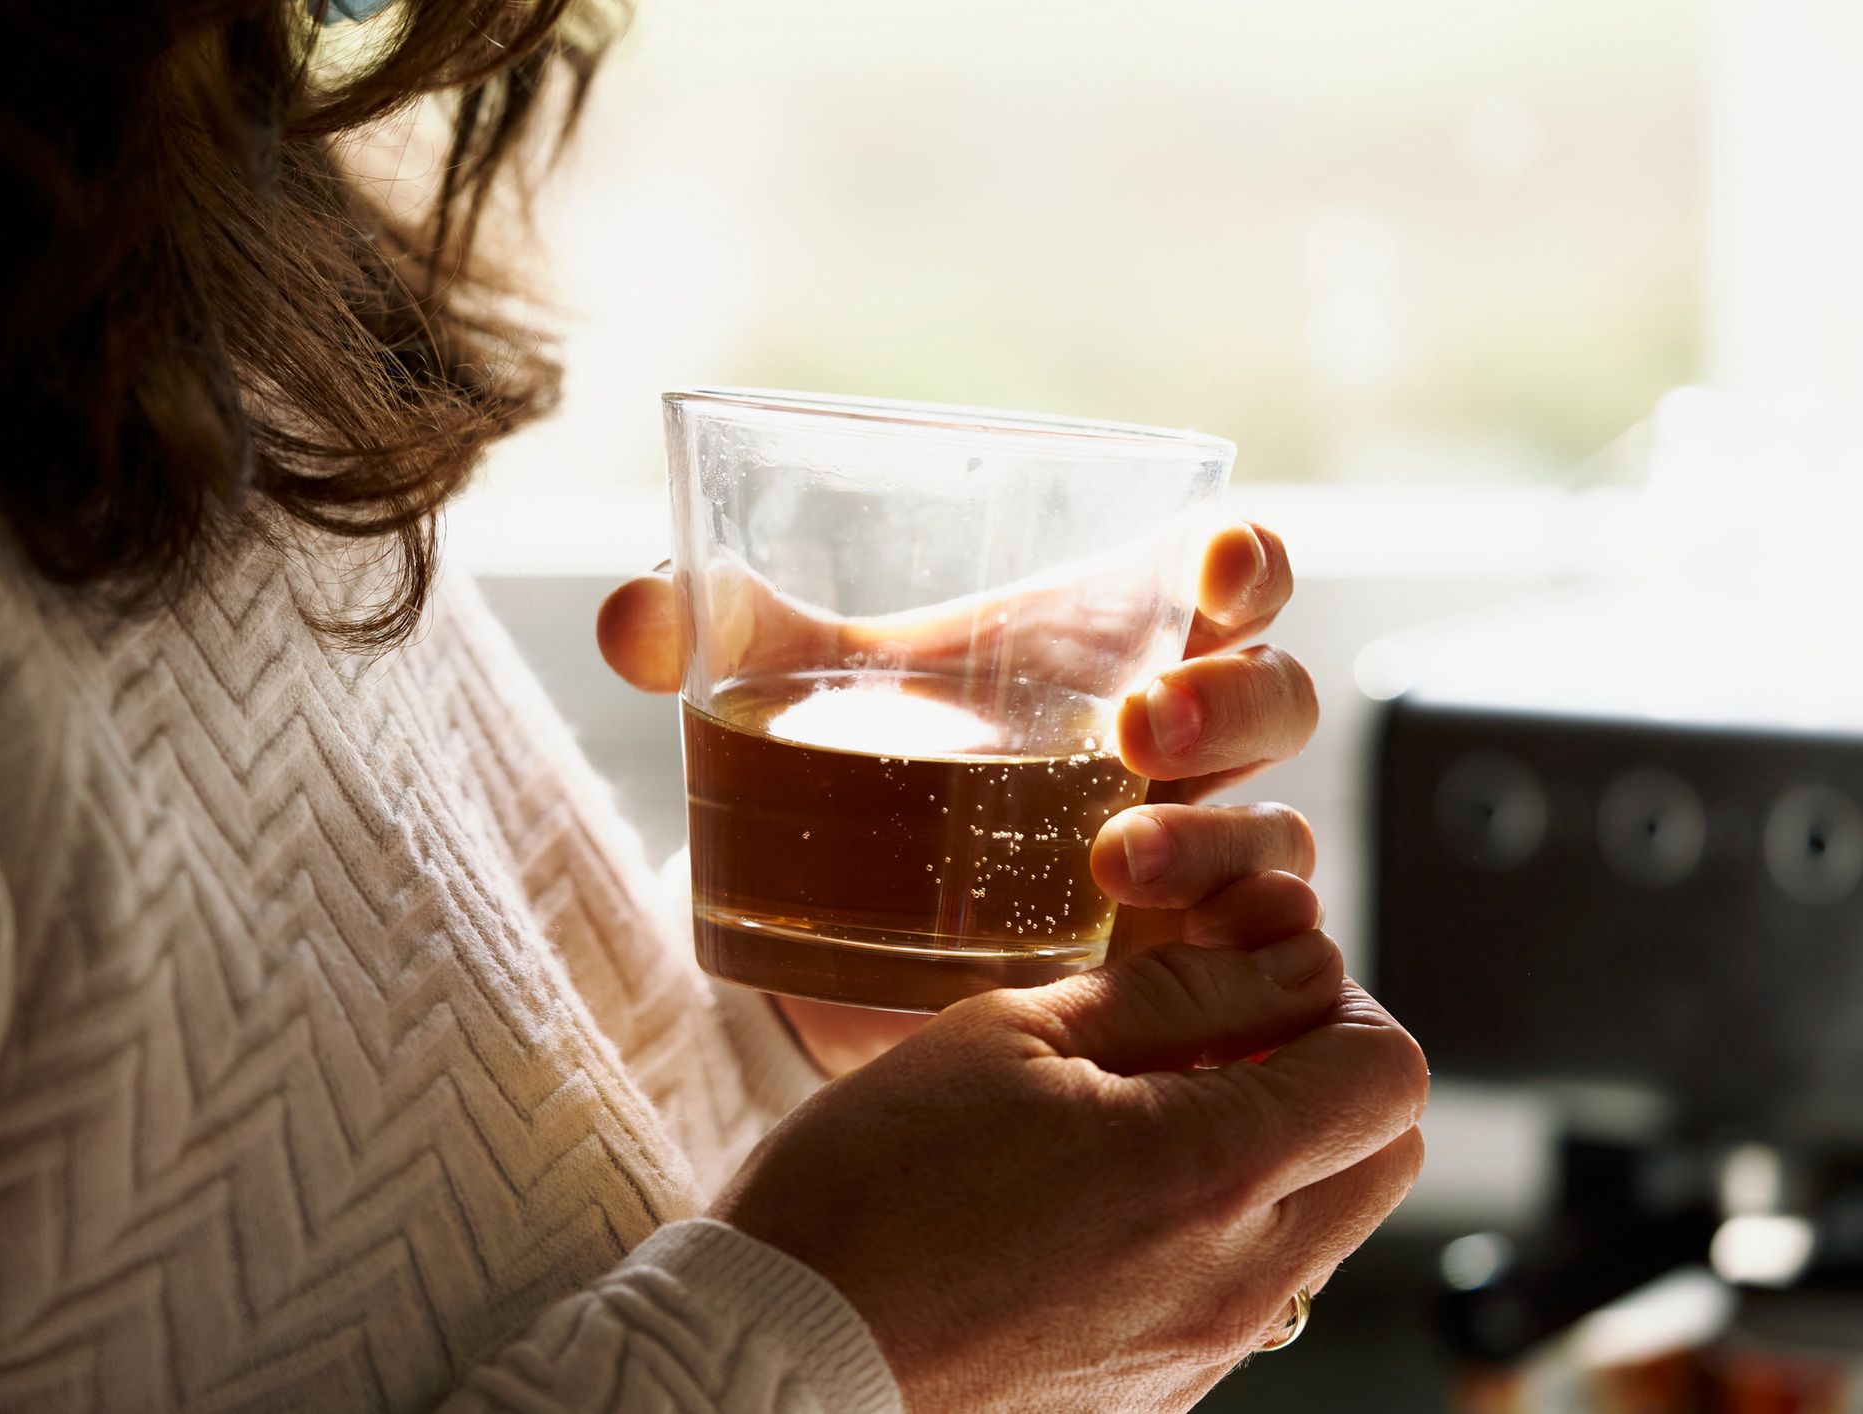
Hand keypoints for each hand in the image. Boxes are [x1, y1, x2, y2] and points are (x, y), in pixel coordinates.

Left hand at [597, 522, 1316, 1074]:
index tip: (1215, 564)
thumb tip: (631, 619)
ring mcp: (1187, 864)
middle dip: (1231, 702)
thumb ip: (710, 639)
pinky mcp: (1172, 975)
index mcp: (1108, 650)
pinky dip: (1259, 959)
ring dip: (1220, 841)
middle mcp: (1171, 754)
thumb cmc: (851, 777)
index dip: (1247, 560)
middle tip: (1134, 730)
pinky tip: (1202, 969)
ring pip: (1274, 834)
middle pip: (1273, 698)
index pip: (1228, 579)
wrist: (834, 943)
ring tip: (1113, 865)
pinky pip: (1266, 961)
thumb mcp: (786, 701)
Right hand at [713, 907, 1428, 1411]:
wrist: (787, 1351)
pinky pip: (1250, 1289)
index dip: (1338, 1001)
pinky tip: (1105, 1190)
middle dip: (1329, 1073)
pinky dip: (1221, 1223)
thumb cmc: (876, 1181)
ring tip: (1145, 1108)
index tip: (1250, 977)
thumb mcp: (1013, 1035)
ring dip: (1277, 1148)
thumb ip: (1175, 993)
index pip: (1390, 1074)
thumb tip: (1293, 963)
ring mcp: (1207, 1350)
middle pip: (1383, 1156)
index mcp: (1210, 1173)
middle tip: (1215, 1032)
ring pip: (1324, 1226)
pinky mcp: (1164, 1393)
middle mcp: (1239, 1282)